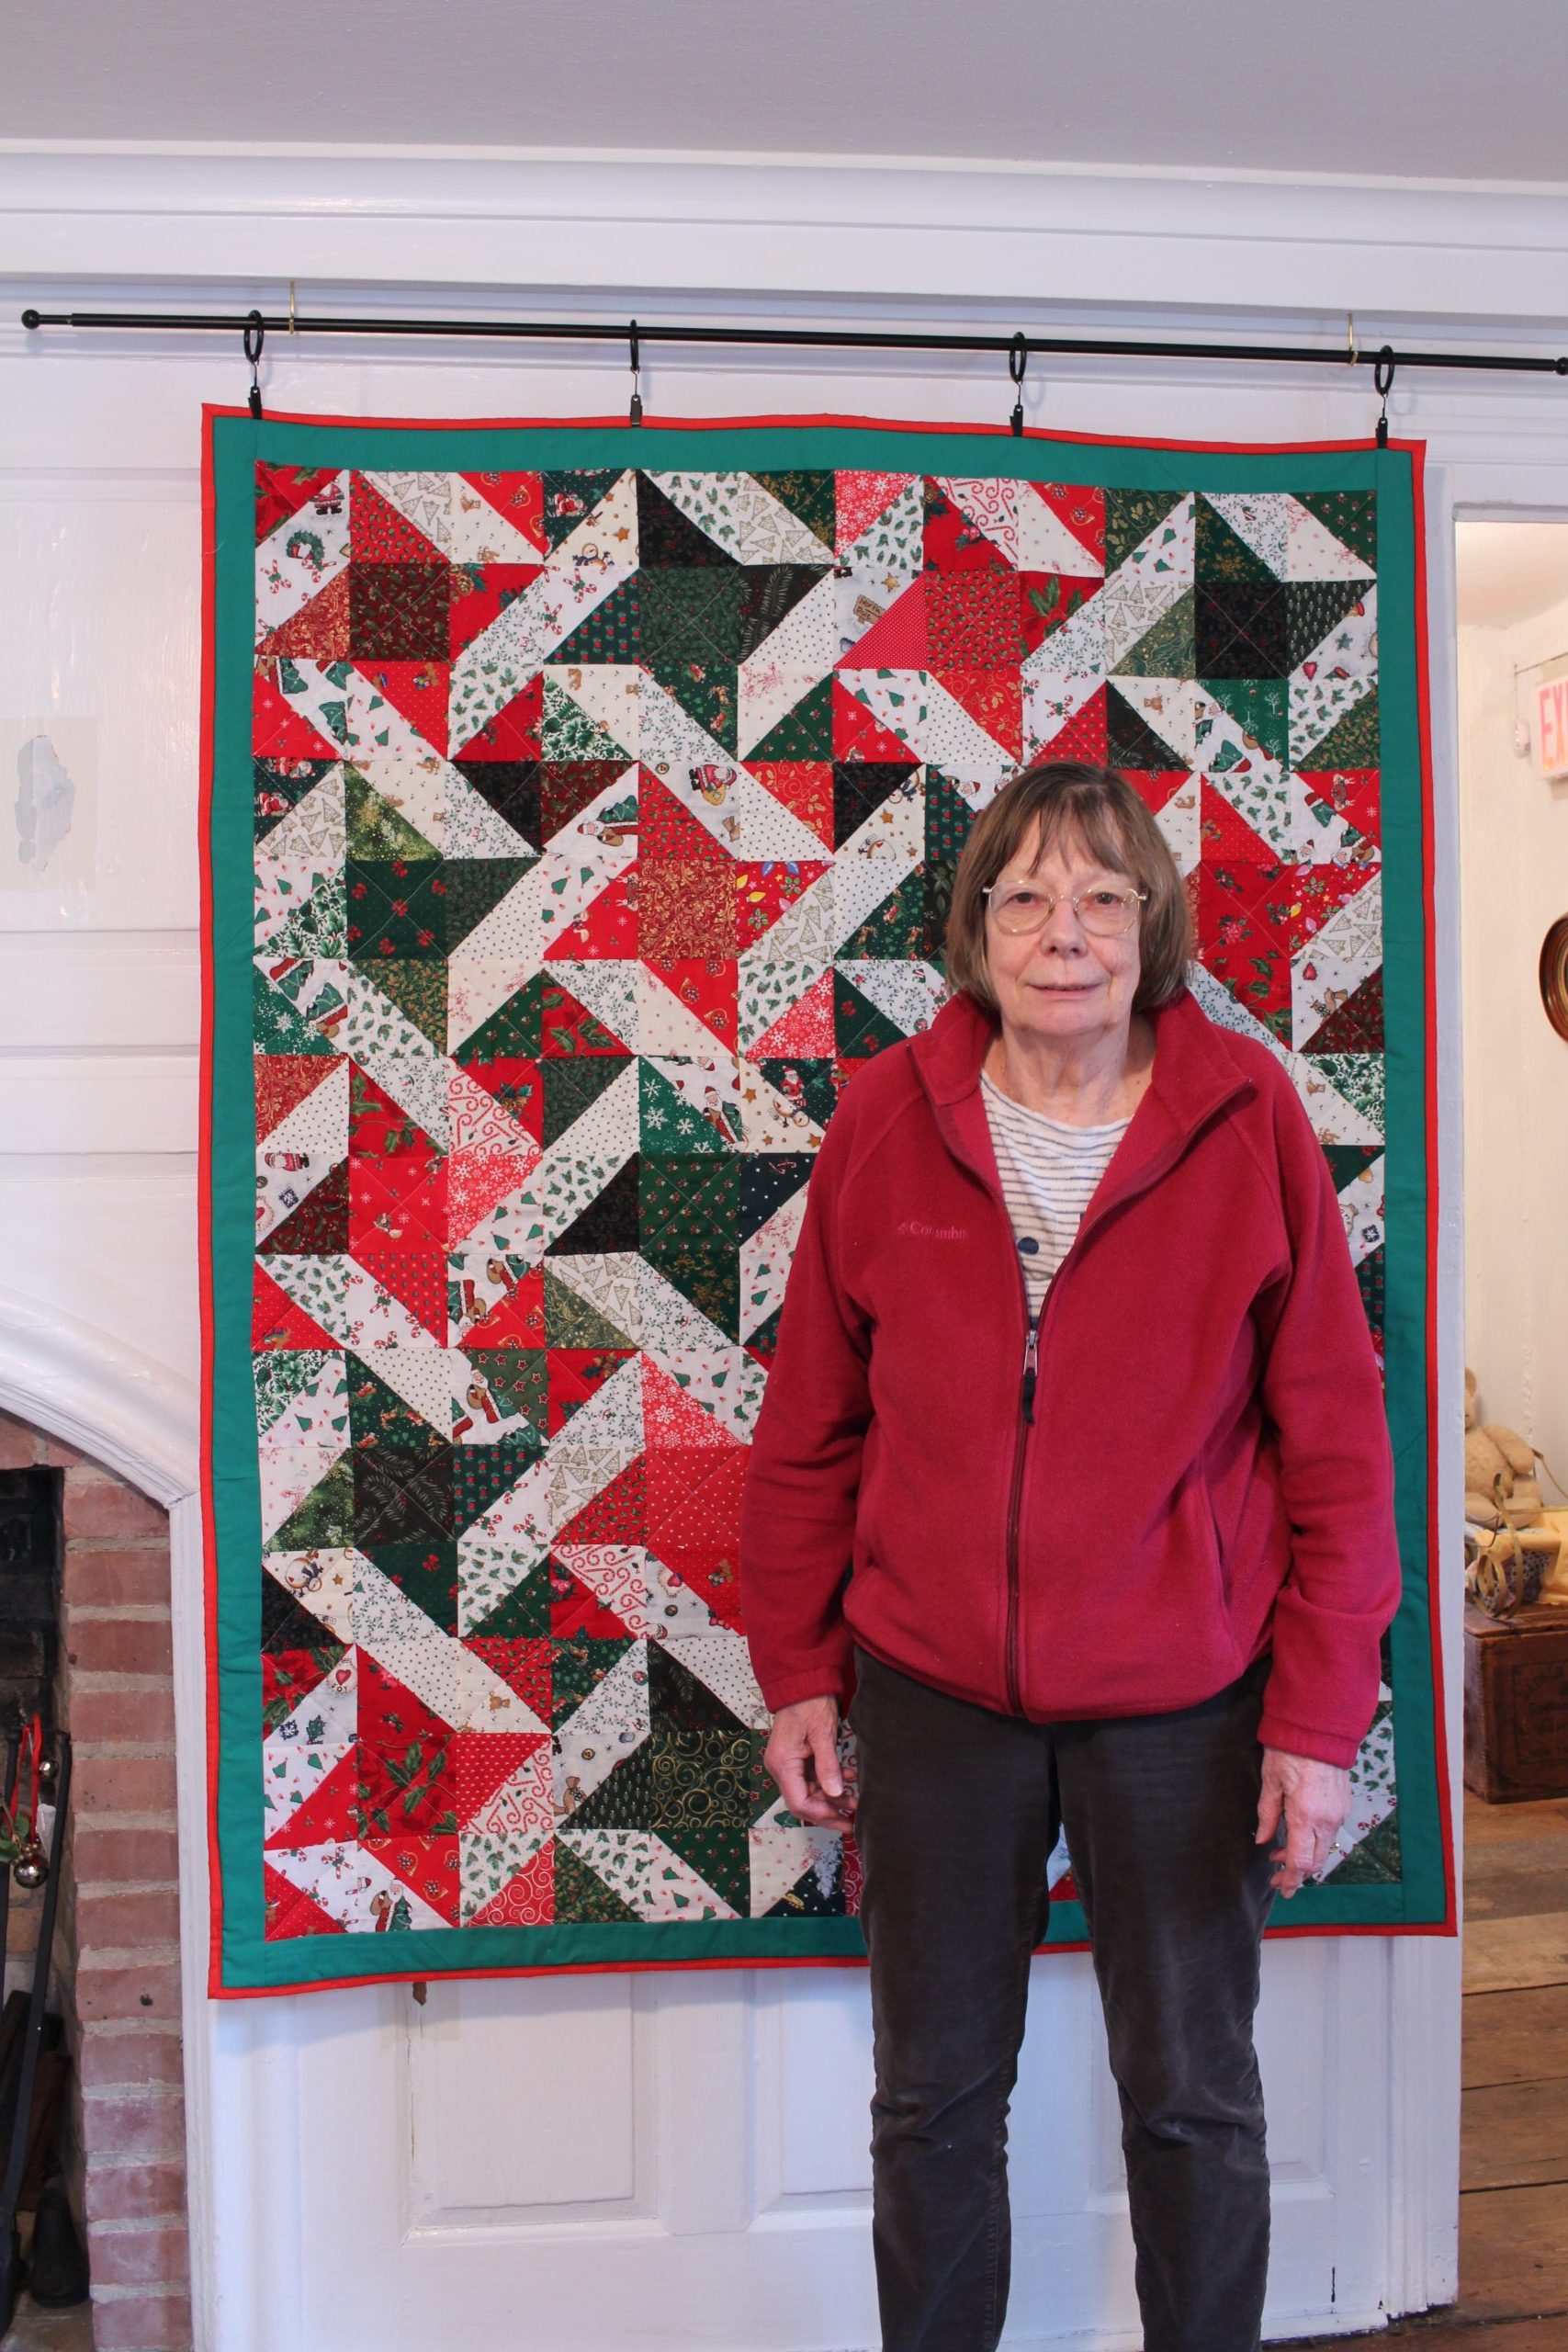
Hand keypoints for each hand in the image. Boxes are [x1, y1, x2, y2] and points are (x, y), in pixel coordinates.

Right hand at [764, 1696, 856, 1828]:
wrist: (803, 1681)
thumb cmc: (810, 1703)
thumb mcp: (822, 1734)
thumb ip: (827, 1765)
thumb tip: (835, 1794)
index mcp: (783, 1763)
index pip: (799, 1803)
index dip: (822, 1815)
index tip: (844, 1820)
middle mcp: (781, 1767)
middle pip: (803, 1802)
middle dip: (829, 1811)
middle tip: (853, 1817)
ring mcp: (788, 1763)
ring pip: (809, 1792)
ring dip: (832, 1797)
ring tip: (855, 1799)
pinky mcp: (797, 1757)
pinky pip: (812, 1778)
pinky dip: (829, 1781)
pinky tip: (847, 1777)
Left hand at [1255, 1747, 1350, 1896]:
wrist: (1320, 1728)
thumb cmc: (1291, 1751)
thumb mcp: (1271, 1782)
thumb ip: (1267, 1815)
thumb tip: (1263, 1841)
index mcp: (1305, 1816)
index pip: (1300, 1862)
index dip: (1290, 1880)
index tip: (1282, 1890)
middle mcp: (1327, 1819)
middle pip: (1316, 1861)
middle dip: (1296, 1872)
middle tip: (1276, 1874)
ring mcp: (1339, 1813)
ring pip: (1325, 1848)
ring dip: (1305, 1855)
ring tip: (1281, 1850)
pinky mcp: (1344, 1804)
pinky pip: (1331, 1832)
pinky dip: (1315, 1840)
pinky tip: (1298, 1832)